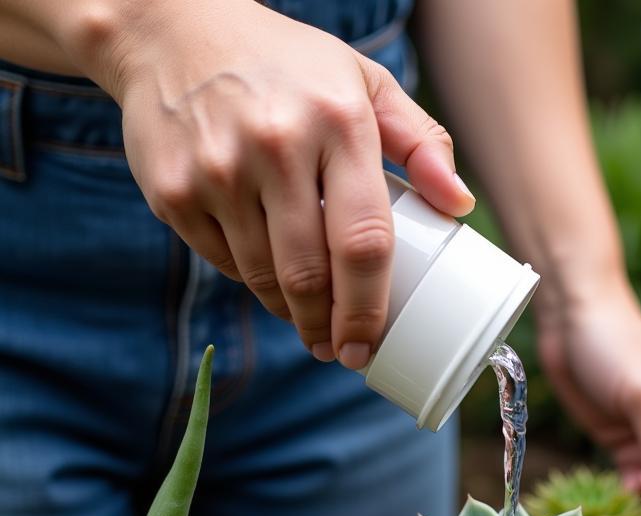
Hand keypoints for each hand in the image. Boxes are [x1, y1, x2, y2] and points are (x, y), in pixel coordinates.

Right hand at [104, 0, 473, 366]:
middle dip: (328, 329)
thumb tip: (461, 206)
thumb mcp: (363, 82)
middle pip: (310, 275)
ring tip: (309, 322)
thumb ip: (420, 141)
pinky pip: (223, 261)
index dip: (369, 308)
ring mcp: (217, 169)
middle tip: (340, 350)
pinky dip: (250, 280)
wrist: (171, 27)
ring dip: (291, 314)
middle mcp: (275, 145)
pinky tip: (267, 278)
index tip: (370, 344)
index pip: (364, 241)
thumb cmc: (288, 66)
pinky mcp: (171, 189)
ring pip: (263, 278)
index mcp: (338, 122)